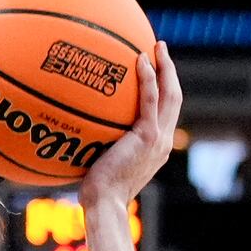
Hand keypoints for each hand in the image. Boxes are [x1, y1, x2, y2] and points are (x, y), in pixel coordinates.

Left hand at [78, 42, 180, 208]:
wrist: (104, 204)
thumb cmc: (96, 192)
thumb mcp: (101, 164)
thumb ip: (99, 145)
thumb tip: (76, 131)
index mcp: (155, 148)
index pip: (165, 113)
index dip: (163, 90)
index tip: (155, 71)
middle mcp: (162, 142)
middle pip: (174, 99)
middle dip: (170, 71)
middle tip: (160, 50)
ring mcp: (158, 139)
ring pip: (170, 96)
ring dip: (166, 68)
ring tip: (157, 47)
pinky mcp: (148, 137)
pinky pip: (151, 100)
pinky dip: (149, 78)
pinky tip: (140, 60)